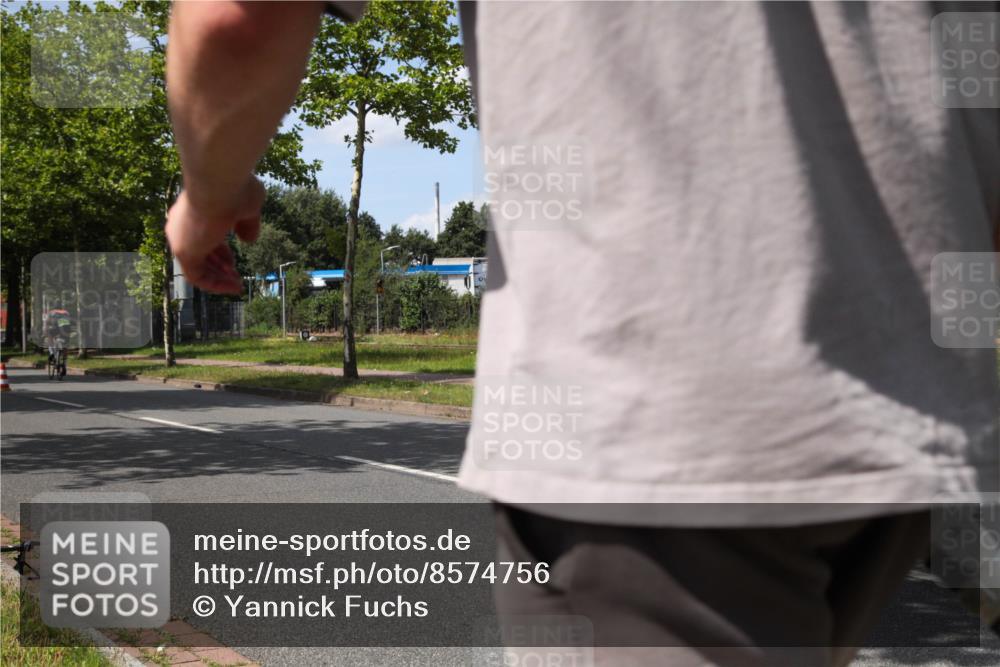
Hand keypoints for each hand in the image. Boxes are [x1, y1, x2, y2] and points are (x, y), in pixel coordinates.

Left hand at [165, 176, 263, 293]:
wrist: (219, 181)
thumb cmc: (234, 187)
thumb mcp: (248, 207)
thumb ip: (247, 224)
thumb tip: (249, 240)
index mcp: (193, 212)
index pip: (203, 236)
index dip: (219, 251)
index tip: (233, 260)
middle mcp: (181, 226)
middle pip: (198, 252)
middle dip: (218, 266)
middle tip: (234, 274)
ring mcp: (180, 238)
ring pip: (196, 266)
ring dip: (217, 278)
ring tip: (237, 286)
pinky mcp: (184, 251)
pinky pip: (197, 276)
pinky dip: (215, 284)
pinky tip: (233, 287)